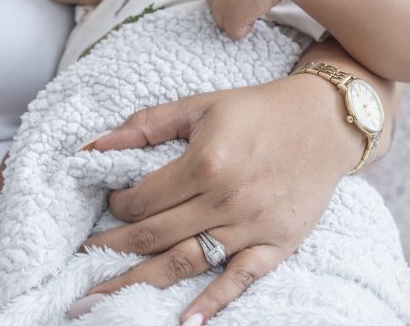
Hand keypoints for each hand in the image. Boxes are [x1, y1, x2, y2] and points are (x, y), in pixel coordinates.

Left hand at [76, 75, 359, 325]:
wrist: (324, 122)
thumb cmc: (257, 111)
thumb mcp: (199, 105)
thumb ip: (145, 125)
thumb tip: (93, 144)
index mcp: (206, 162)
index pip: (144, 198)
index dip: (118, 204)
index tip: (110, 203)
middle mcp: (226, 199)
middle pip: (157, 235)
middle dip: (115, 248)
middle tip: (85, 258)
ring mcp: (252, 226)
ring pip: (187, 262)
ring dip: (142, 281)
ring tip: (104, 295)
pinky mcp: (277, 245)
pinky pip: (240, 279)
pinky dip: (213, 302)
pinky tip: (186, 321)